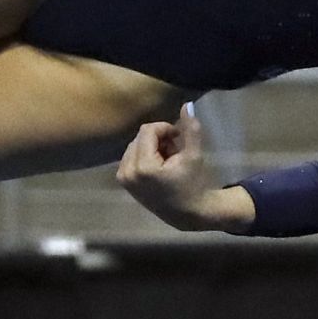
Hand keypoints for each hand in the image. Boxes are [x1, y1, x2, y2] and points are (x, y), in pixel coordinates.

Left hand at [117, 106, 225, 231]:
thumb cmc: (193, 185)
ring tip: (168, 158)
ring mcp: (123, 177)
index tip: (179, 138)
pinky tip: (158, 166)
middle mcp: (127, 172)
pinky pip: (131, 156)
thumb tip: (187, 104)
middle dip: (158, 138)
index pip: (148, 130)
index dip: (165, 129)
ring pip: (135, 145)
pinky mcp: (123, 181)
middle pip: (140, 136)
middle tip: (175, 150)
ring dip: (151, 146)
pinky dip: (144, 155)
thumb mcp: (194, 156)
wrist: (186, 214)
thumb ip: (190, 129)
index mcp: (143, 166)